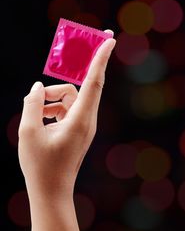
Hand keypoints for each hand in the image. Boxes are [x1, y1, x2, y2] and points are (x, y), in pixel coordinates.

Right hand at [18, 34, 115, 194]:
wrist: (52, 190)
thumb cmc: (40, 165)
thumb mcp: (28, 132)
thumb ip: (32, 104)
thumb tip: (37, 87)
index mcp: (80, 120)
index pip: (93, 82)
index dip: (100, 59)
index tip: (110, 40)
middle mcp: (87, 120)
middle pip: (82, 86)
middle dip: (77, 70)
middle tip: (76, 47)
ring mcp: (84, 126)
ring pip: (70, 98)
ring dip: (51, 99)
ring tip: (35, 115)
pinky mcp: (77, 130)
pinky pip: (67, 109)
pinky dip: (52, 109)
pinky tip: (40, 121)